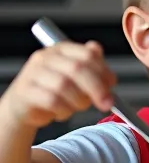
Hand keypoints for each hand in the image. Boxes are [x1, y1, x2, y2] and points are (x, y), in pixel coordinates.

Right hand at [0, 41, 115, 129]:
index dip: (104, 71)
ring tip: (77, 107)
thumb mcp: (74, 76)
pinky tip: (62, 113)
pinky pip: (52, 101)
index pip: (87, 55)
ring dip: (79, 102)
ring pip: (65, 86)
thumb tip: (97, 49)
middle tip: (106, 103)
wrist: (23, 107)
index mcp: (61, 50)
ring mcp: (32, 73)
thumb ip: (88, 63)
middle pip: (78, 69)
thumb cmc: (53, 91)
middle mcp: (45, 57)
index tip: (112, 85)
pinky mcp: (25, 91)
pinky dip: (64, 110)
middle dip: (97, 88)